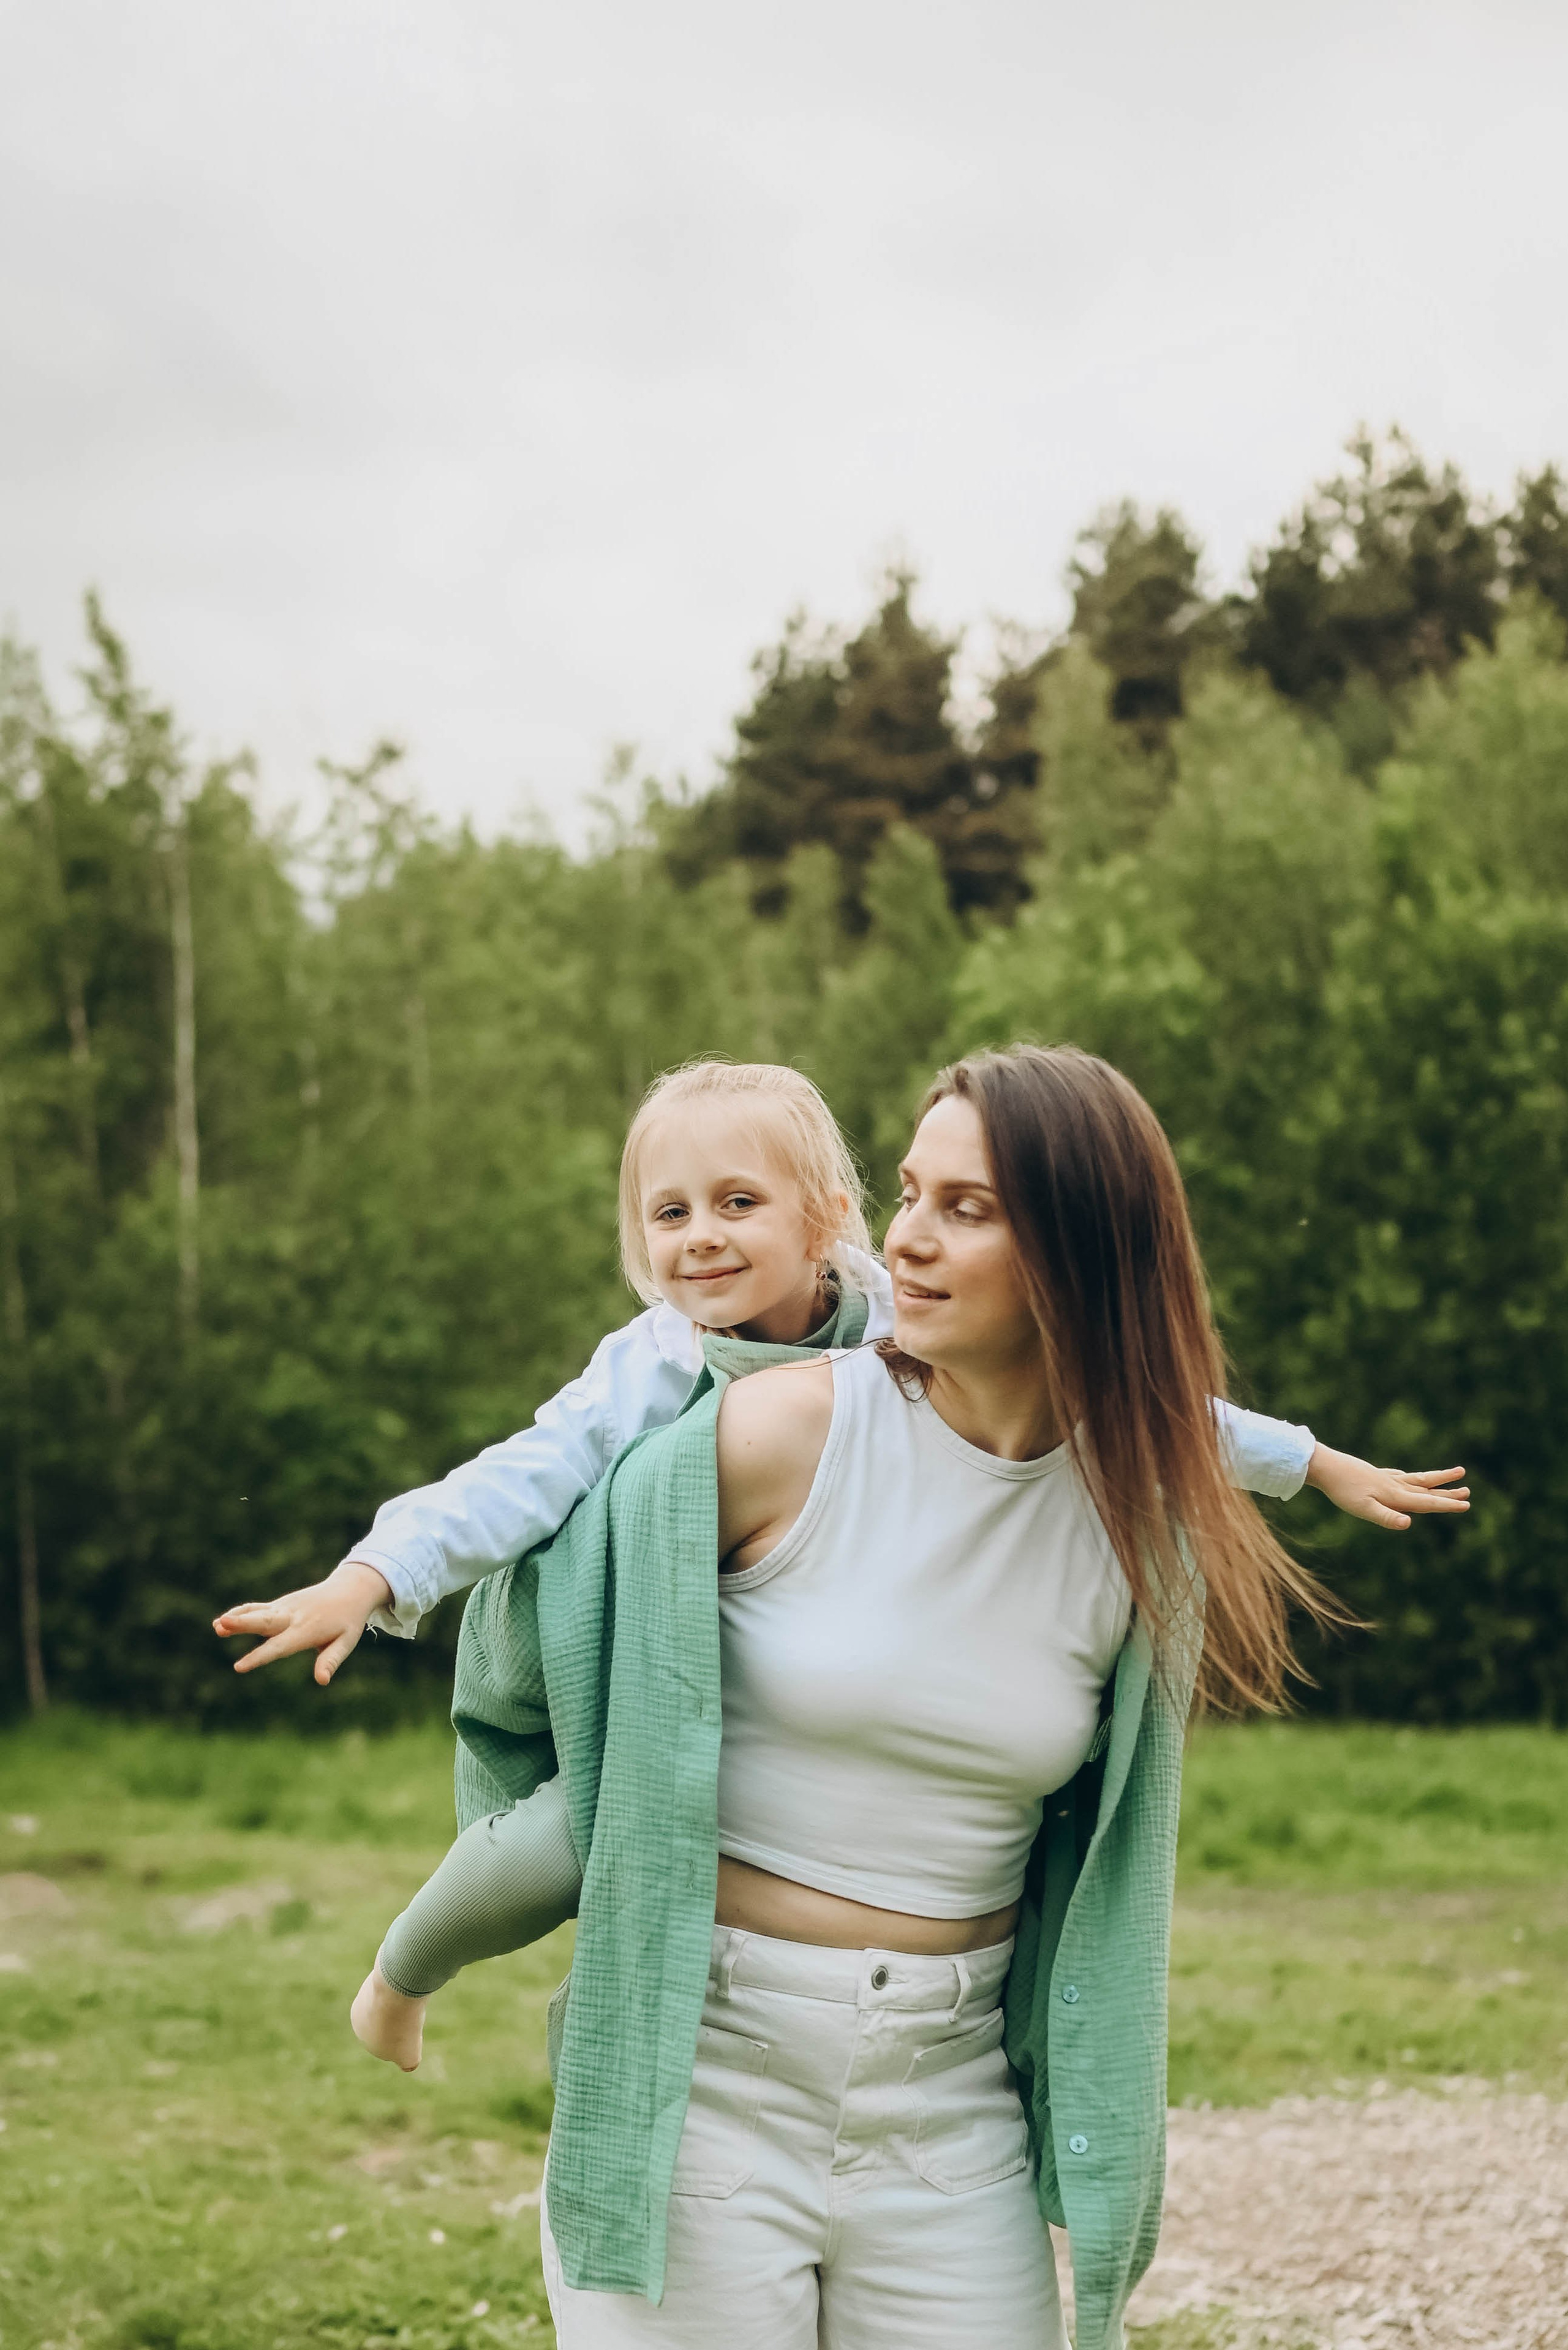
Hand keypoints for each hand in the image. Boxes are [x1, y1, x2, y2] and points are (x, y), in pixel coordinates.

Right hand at [213, 1560, 393, 1684]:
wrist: (350, 1589)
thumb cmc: (347, 1621)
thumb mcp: (346, 1641)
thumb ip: (331, 1660)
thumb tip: (322, 1681)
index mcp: (307, 1630)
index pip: (279, 1646)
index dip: (258, 1657)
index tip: (238, 1667)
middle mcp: (292, 1617)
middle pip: (263, 1622)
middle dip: (242, 1624)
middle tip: (221, 1624)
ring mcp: (285, 1608)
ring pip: (257, 1612)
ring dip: (237, 1618)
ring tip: (216, 1624)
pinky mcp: (280, 1604)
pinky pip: (258, 1608)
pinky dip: (241, 1612)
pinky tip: (222, 1620)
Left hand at [1304, 1445, 1469, 1530]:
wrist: (1326, 1467)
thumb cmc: (1343, 1491)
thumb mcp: (1364, 1509)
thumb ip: (1387, 1517)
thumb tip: (1409, 1523)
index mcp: (1395, 1495)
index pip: (1427, 1502)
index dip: (1447, 1505)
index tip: (1467, 1505)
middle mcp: (1395, 1485)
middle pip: (1427, 1489)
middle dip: (1447, 1491)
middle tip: (1468, 1491)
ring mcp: (1386, 1477)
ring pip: (1418, 1479)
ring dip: (1436, 1479)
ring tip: (1455, 1472)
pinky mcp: (1376, 1474)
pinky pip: (1402, 1476)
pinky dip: (1413, 1477)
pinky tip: (1410, 1477)